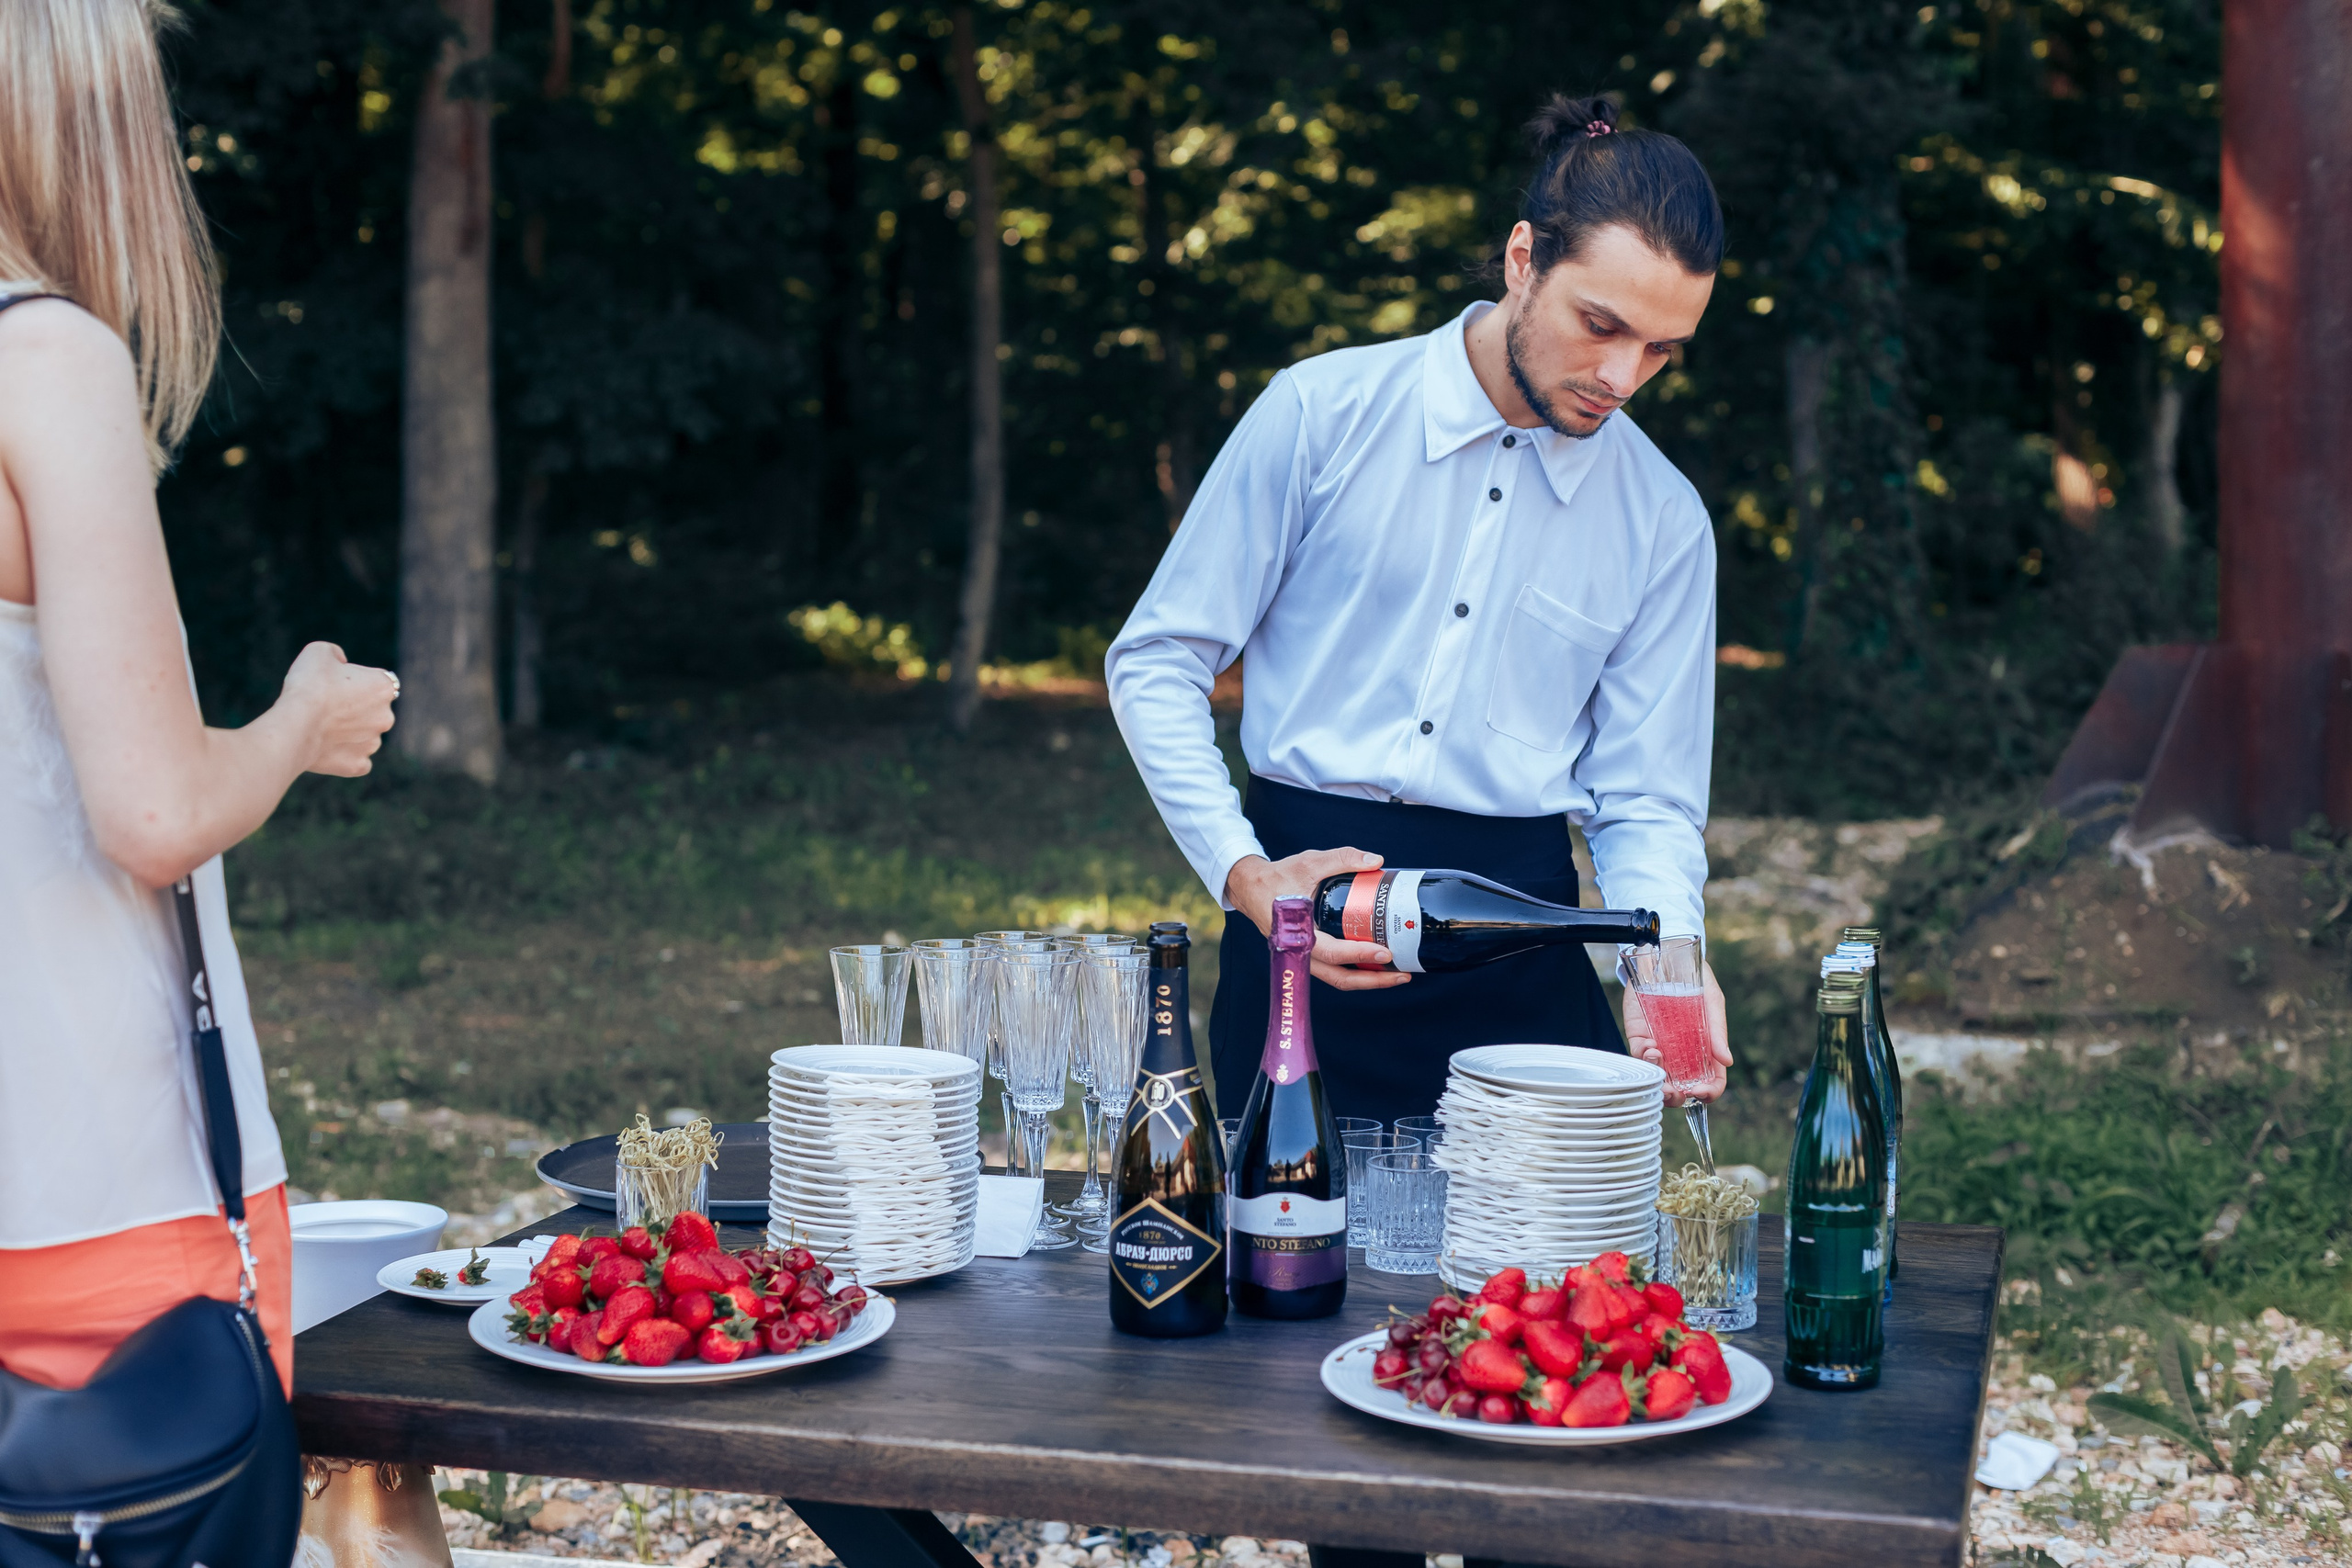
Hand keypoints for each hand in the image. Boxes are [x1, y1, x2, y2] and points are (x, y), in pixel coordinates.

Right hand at [278, 641, 397, 775]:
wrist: (295, 723)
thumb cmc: (308, 684)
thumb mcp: (318, 651)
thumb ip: (335, 653)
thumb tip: (341, 663)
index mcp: (384, 687)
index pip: (376, 682)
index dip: (355, 681)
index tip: (335, 684)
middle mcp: (386, 717)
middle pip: (372, 710)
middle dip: (354, 709)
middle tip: (325, 706)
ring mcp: (373, 743)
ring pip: (365, 736)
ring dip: (349, 732)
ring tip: (321, 727)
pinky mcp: (358, 765)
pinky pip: (356, 760)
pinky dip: (344, 755)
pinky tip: (328, 749)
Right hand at [1224, 847, 1411, 991]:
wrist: (1250, 888)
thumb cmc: (1278, 877)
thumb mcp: (1309, 862)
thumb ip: (1342, 859)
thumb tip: (1376, 861)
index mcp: (1299, 932)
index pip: (1333, 953)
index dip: (1360, 955)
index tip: (1386, 953)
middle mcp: (1300, 952)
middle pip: (1340, 978)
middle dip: (1373, 980)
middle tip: (1402, 975)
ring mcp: (1303, 957)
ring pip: (1338, 979)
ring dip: (1367, 980)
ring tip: (1396, 975)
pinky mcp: (1308, 955)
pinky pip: (1334, 971)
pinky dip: (1355, 972)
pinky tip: (1376, 964)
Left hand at [1623, 959, 1732, 1103]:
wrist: (1667, 958)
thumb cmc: (1697, 981)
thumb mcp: (1713, 1001)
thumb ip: (1718, 1029)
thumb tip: (1727, 1061)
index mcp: (1706, 1050)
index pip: (1711, 1081)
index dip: (1708, 1093)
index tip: (1699, 1092)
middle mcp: (1683, 1054)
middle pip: (1681, 1088)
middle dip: (1676, 1097)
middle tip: (1673, 1092)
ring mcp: (1661, 1046)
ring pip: (1658, 1076)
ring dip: (1657, 1080)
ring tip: (1659, 1061)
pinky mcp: (1640, 1035)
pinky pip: (1639, 1055)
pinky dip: (1644, 1057)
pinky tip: (1651, 1047)